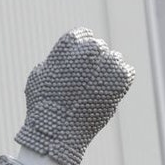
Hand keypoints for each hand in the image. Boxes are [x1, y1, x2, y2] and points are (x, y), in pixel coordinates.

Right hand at [15, 27, 134, 164]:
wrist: (57, 129)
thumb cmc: (43, 108)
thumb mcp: (37, 79)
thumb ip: (50, 65)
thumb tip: (54, 62)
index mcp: (66, 48)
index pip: (81, 35)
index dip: (84, 44)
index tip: (86, 56)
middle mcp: (86, 52)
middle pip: (98, 47)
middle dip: (97, 59)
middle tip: (95, 75)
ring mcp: (103, 66)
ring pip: (114, 58)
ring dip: (110, 70)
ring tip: (103, 85)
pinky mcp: (117, 81)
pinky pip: (127, 72)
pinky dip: (122, 79)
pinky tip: (114, 89)